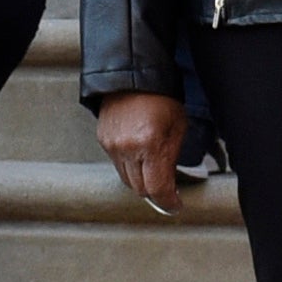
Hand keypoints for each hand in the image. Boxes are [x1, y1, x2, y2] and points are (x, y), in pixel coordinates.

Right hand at [94, 91, 191, 214]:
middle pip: (140, 189)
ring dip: (141, 181)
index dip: (168, 202)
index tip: (175, 205)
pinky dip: (130, 167)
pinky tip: (140, 156)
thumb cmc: (161, 98)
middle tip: (168, 188)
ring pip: (127, 180)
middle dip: (156, 192)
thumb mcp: (177, 127)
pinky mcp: (103, 141)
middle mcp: (127, 148)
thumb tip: (170, 184)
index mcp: (150, 143)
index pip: (157, 188)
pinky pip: (117, 165)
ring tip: (154, 170)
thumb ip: (172, 158)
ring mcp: (112, 145)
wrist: (133, 76)